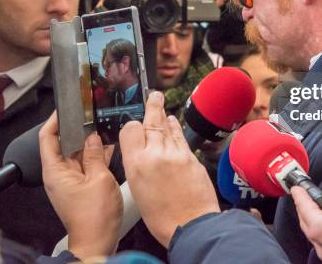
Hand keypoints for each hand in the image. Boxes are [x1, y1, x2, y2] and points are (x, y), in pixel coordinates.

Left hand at [40, 112, 121, 259]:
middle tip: (92, 115)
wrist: (98, 243)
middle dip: (79, 129)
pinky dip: (96, 156)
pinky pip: (86, 165)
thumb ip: (96, 154)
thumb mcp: (99, 178)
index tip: (65, 108)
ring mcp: (70, 181)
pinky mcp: (80, 187)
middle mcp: (59, 174)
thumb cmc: (94, 218)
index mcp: (55, 171)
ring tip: (104, 130)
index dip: (54, 120)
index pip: (47, 137)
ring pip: (78, 153)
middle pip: (64, 143)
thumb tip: (94, 137)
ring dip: (90, 143)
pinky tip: (109, 148)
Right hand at [120, 91, 219, 247]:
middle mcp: (155, 154)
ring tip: (160, 103)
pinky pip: (180, 136)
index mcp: (136, 165)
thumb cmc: (162, 217)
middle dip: (152, 106)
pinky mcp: (191, 156)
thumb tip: (141, 151)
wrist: (191, 226)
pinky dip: (175, 127)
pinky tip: (174, 123)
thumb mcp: (138, 190)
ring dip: (163, 114)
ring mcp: (176, 153)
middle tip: (154, 95)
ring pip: (167, 126)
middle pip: (151, 122)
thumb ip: (138, 165)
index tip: (132, 125)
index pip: (130, 130)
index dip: (131, 126)